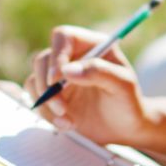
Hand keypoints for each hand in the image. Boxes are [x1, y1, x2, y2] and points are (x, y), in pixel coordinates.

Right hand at [25, 26, 151, 146]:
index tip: (57, 80)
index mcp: (92, 45)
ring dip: (46, 103)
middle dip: (47, 86)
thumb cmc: (129, 104)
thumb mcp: (124, 86)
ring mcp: (61, 77)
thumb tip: (66, 70)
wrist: (126, 129)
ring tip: (68, 121)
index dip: (56, 56)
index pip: (64, 37)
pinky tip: (67, 124)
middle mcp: (73, 57)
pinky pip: (36, 99)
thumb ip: (99, 72)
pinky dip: (47, 114)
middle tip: (62, 108)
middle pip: (43, 59)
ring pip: (35, 80)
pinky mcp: (53, 95)